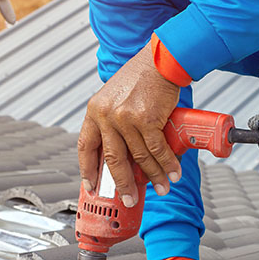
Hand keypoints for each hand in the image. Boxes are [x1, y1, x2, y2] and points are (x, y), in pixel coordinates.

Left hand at [78, 41, 181, 207]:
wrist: (161, 60)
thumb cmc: (142, 78)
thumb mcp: (116, 98)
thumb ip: (114, 122)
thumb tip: (124, 155)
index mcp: (95, 111)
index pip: (86, 146)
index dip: (88, 170)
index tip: (91, 186)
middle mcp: (106, 115)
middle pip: (113, 160)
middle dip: (123, 184)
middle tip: (130, 199)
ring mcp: (125, 118)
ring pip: (139, 158)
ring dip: (153, 176)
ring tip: (162, 187)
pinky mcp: (147, 119)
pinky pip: (157, 150)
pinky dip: (167, 164)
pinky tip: (172, 172)